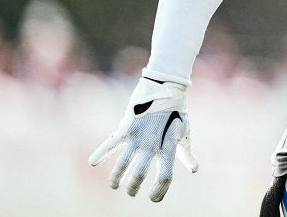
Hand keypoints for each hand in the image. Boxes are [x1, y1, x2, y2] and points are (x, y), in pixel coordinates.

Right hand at [88, 77, 198, 201]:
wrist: (166, 88)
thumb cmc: (176, 113)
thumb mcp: (183, 133)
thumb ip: (186, 153)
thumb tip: (194, 170)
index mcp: (168, 147)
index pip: (165, 177)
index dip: (159, 192)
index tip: (153, 198)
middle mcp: (153, 144)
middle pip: (139, 175)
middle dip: (133, 187)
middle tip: (131, 192)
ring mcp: (138, 136)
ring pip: (122, 164)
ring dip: (116, 178)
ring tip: (114, 185)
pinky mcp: (127, 127)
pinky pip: (111, 143)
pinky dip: (100, 152)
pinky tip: (92, 162)